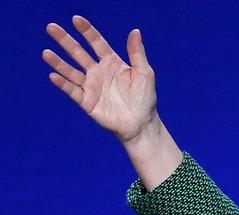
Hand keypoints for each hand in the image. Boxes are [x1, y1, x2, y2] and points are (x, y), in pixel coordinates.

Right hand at [43, 16, 156, 142]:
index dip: (87, 31)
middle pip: (78, 53)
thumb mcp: (144, 73)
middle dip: (65, 40)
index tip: (76, 19)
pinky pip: (72, 91)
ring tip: (46, 52)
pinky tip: (54, 75)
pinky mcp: (87, 101)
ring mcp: (91, 86)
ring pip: (71, 71)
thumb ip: (137, 53)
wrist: (141, 124)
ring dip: (58, 62)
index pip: (96, 43)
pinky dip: (63, 84)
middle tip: (51, 27)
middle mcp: (98, 72)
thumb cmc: (145, 98)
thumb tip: (135, 31)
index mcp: (112, 62)